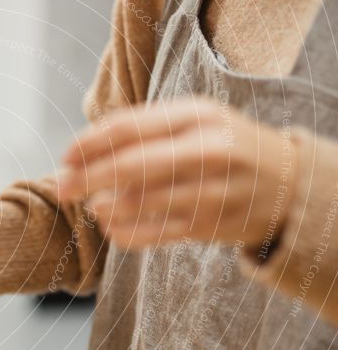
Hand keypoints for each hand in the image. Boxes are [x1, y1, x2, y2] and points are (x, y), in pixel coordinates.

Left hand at [60, 98, 294, 251]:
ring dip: (105, 207)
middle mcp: (207, 150)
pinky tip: (112, 227)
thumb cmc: (223, 146)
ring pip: (142, 203)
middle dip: (87, 178)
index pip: (129, 127)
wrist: (288, 183)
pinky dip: (125, 233)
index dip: (89, 144)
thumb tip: (81, 151)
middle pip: (132, 165)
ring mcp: (211, 191)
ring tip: (92, 207)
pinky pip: (155, 234)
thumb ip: (143, 131)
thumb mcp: (194, 121)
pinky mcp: (210, 226)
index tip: (64, 158)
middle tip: (61, 188)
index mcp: (196, 115)